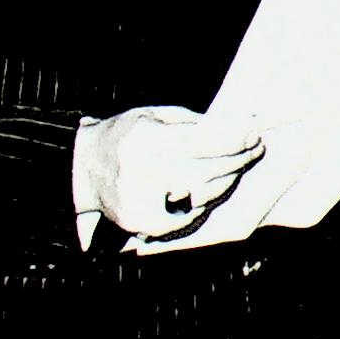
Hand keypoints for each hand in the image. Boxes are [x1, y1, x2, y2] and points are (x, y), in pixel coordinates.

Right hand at [75, 105, 262, 238]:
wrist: (83, 169)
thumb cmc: (128, 134)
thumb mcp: (157, 116)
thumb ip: (197, 123)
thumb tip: (241, 126)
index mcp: (148, 139)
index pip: (206, 140)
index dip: (236, 137)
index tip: (256, 133)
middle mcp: (145, 171)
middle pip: (209, 168)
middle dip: (238, 158)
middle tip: (256, 148)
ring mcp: (143, 201)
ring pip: (204, 193)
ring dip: (227, 179)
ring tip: (237, 165)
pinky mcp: (143, 223)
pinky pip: (187, 215)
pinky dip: (201, 203)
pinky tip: (209, 188)